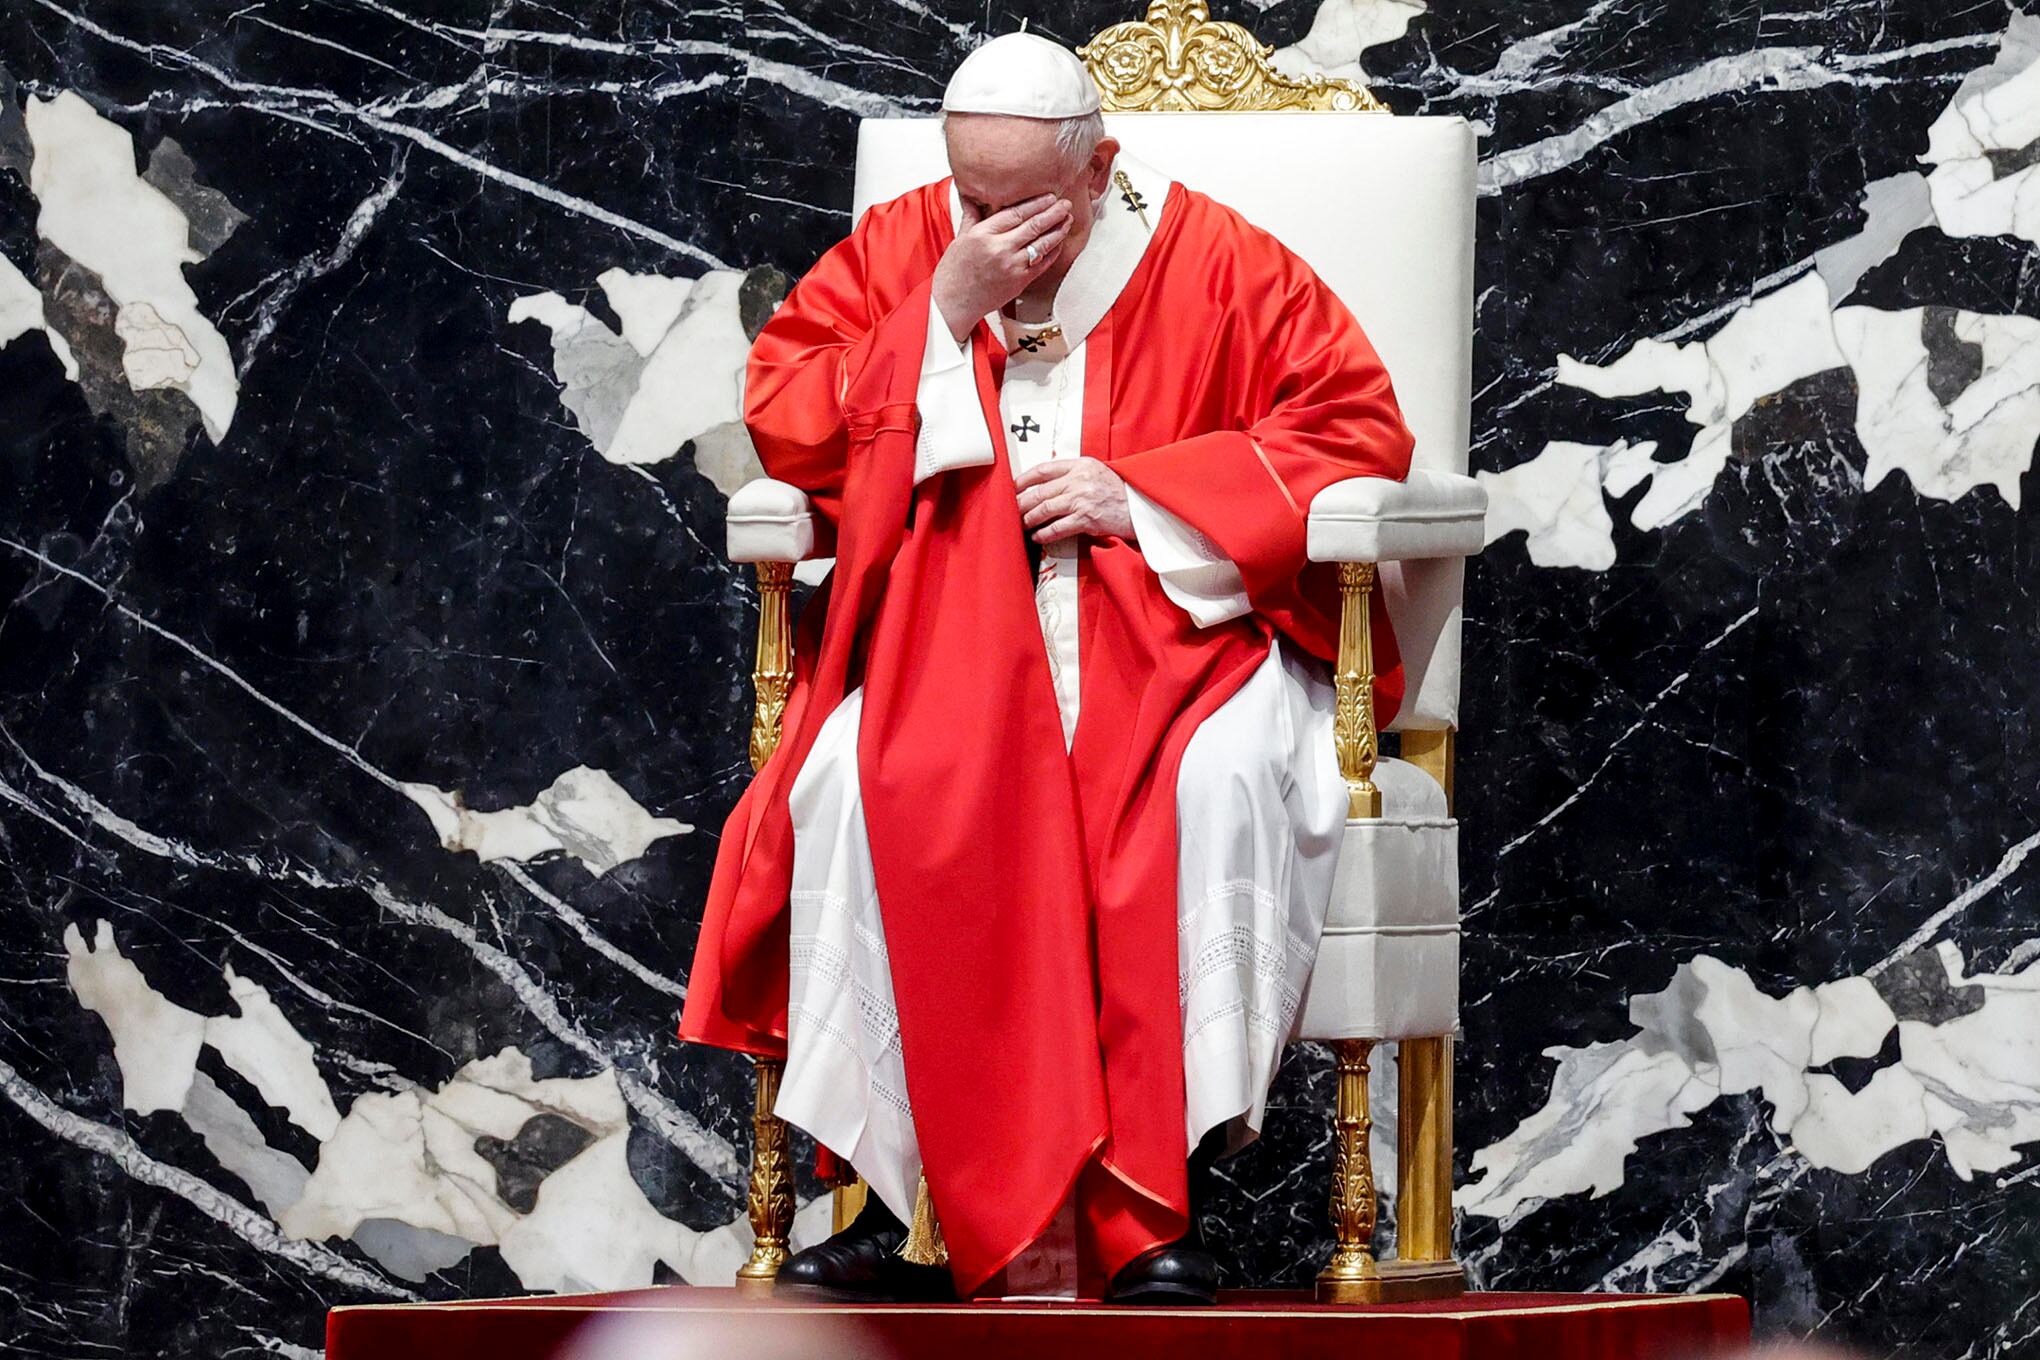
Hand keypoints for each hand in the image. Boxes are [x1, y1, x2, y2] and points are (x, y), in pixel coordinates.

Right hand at [932, 194, 1072, 342]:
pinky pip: (1042, 263)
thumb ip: (973, 216)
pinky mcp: (1019, 281)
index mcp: (983, 234)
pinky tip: (1059, 242)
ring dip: (1058, 230)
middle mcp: (999, 249)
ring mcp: (1011, 266)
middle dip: (1053, 213)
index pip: (1016, 213)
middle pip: (1033, 226)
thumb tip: (974, 195)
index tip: (1048, 196)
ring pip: (1042, 244)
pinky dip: (1053, 252)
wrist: (954, 302)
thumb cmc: (954, 272)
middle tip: (1065, 204)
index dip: (1036, 203)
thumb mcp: (960, 238)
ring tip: (1067, 220)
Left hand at [1015, 457, 1135, 544]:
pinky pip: (1057, 527)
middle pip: (1040, 490)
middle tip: (1012, 510)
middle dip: (1021, 502)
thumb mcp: (1096, 472)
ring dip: (1029, 518)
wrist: (1140, 508)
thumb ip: (1073, 474)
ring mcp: (1082, 499)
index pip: (1044, 469)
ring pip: (1045, 508)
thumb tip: (1046, 485)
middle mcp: (1080, 479)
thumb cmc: (1118, 492)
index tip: (1013, 487)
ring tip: (1023, 523)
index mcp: (1081, 465)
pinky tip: (1038, 536)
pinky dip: (1044, 533)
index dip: (1024, 479)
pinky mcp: (1086, 518)